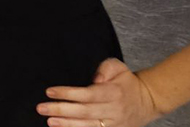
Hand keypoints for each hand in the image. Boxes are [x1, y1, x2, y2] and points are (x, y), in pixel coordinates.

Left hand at [38, 58, 162, 126]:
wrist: (148, 101)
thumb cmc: (127, 82)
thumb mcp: (118, 67)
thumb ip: (105, 68)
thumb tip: (95, 79)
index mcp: (113, 92)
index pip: (87, 94)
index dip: (68, 93)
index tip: (49, 91)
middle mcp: (113, 110)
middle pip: (84, 112)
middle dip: (61, 110)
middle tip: (41, 108)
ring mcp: (114, 123)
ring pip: (89, 126)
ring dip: (67, 124)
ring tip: (49, 121)